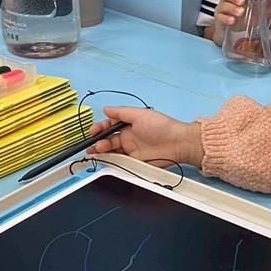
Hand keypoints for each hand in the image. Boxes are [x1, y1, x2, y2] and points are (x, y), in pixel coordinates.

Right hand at [87, 106, 203, 167]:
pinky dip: (111, 160)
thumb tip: (106, 108)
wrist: (177, 144)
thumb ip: (121, 113)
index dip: (100, 128)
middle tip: (94, 144)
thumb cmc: (162, 126)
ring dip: (102, 151)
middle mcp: (129, 137)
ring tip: (97, 150)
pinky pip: (119, 161)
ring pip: (112, 151)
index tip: (93, 131)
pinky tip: (105, 158)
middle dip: (98, 141)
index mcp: (130, 124)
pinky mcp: (135, 161)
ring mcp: (132, 150)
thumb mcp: (139, 115)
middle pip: (108, 139)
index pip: (110, 126)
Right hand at [212, 0, 245, 45]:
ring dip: (232, 8)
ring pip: (224, 4)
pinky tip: (233, 20)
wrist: (235, 30)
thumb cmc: (246, 16)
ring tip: (241, 12)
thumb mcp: (260, 10)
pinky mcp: (221, 18)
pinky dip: (226, 18)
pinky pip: (220, 17)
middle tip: (242, 0)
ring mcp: (223, 8)